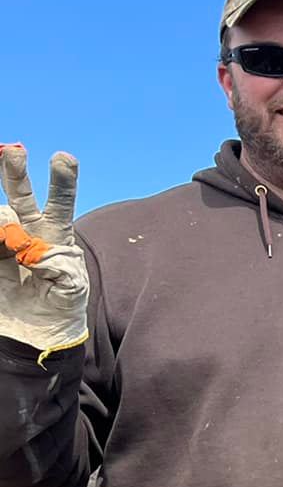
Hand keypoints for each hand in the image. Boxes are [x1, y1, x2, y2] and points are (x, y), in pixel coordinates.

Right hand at [0, 147, 87, 358]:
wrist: (35, 335)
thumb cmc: (61, 309)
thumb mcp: (72, 288)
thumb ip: (60, 265)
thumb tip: (33, 249)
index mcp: (55, 236)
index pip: (59, 204)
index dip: (61, 182)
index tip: (63, 158)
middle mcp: (26, 232)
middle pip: (20, 194)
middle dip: (14, 171)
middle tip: (11, 151)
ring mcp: (3, 242)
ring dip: (3, 222)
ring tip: (14, 248)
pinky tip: (4, 247)